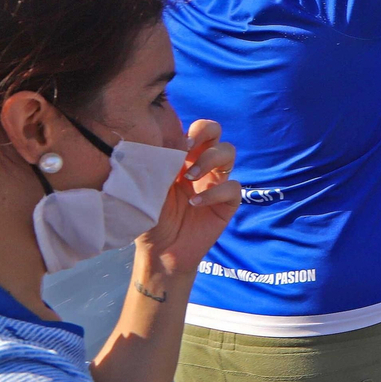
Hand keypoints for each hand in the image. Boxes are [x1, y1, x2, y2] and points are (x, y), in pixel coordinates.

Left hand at [136, 120, 240, 277]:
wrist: (160, 251)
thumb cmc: (148, 219)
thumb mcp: (148, 188)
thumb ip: (158, 164)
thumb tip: (167, 141)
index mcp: (181, 159)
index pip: (195, 130)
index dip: (192, 130)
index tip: (178, 144)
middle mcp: (201, 165)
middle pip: (216, 133)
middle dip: (206, 133)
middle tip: (188, 150)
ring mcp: (216, 182)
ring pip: (228, 152)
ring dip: (210, 160)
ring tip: (190, 178)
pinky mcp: (228, 202)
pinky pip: (232, 186)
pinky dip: (214, 193)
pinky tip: (196, 203)